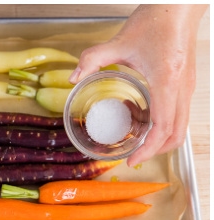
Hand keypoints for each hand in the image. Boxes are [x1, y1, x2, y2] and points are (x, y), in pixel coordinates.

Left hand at [69, 4, 206, 166]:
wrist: (179, 7)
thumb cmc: (155, 21)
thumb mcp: (118, 42)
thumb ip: (92, 60)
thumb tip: (74, 77)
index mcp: (166, 81)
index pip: (162, 127)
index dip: (148, 149)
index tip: (133, 160)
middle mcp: (182, 87)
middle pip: (177, 133)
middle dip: (156, 151)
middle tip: (134, 157)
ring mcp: (188, 86)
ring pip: (182, 125)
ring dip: (162, 139)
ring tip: (137, 142)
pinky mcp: (187, 82)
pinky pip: (180, 113)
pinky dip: (165, 124)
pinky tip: (143, 119)